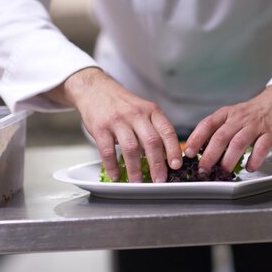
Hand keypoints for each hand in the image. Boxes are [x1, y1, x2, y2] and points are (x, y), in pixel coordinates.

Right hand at [44, 67, 181, 181]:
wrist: (95, 89)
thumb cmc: (122, 105)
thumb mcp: (143, 110)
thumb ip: (153, 129)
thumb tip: (165, 157)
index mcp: (151, 111)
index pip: (167, 131)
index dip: (173, 150)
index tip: (176, 165)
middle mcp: (136, 114)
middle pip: (151, 141)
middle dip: (157, 164)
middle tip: (160, 181)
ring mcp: (118, 120)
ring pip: (131, 148)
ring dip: (135, 169)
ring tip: (138, 183)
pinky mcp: (100, 127)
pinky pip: (107, 150)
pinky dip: (112, 165)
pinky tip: (116, 175)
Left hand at [184, 86, 271, 173]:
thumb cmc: (253, 114)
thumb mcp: (232, 117)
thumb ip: (218, 131)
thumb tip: (200, 152)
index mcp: (227, 114)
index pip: (207, 124)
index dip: (196, 139)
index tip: (188, 152)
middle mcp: (239, 119)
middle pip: (221, 136)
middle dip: (210, 155)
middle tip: (203, 169)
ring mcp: (255, 126)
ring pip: (238, 142)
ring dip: (229, 159)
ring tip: (224, 172)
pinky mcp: (271, 134)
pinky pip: (261, 148)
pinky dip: (254, 159)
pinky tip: (249, 167)